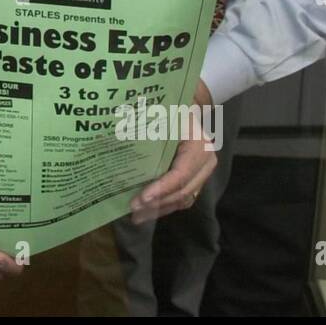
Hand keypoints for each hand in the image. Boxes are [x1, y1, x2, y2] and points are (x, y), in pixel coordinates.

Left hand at [128, 78, 218, 224]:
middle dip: (157, 203)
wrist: (187, 109)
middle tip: (133, 209)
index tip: (142, 198)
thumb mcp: (164, 115)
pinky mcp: (197, 180)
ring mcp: (203, 173)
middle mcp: (206, 162)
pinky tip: (147, 211)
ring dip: (160, 209)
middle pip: (183, 191)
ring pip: (183, 199)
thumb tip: (120, 137)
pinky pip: (183, 198)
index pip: (181, 174)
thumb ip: (150, 128)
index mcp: (199, 145)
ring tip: (136, 215)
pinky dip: (165, 206)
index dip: (162, 188)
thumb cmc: (172, 111)